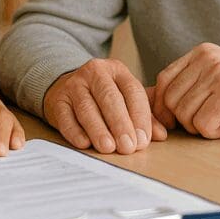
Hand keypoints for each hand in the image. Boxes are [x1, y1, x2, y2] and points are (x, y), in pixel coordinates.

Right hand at [43, 58, 166, 153]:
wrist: (65, 87)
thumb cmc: (102, 97)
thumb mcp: (125, 99)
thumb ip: (146, 115)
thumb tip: (162, 135)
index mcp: (117, 70)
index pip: (133, 91)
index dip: (140, 117)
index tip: (143, 140)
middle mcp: (95, 73)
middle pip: (109, 98)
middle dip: (120, 124)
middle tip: (128, 147)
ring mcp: (73, 85)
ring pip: (86, 107)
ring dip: (98, 130)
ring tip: (108, 148)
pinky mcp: (57, 100)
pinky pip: (65, 116)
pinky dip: (75, 131)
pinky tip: (84, 143)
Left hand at [152, 43, 219, 137]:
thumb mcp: (212, 78)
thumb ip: (184, 84)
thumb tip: (143, 96)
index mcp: (201, 52)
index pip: (164, 80)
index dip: (162, 105)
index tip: (172, 121)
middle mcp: (208, 59)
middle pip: (170, 99)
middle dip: (182, 120)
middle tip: (203, 123)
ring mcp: (219, 75)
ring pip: (184, 114)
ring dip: (199, 128)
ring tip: (219, 122)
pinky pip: (202, 124)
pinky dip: (212, 133)